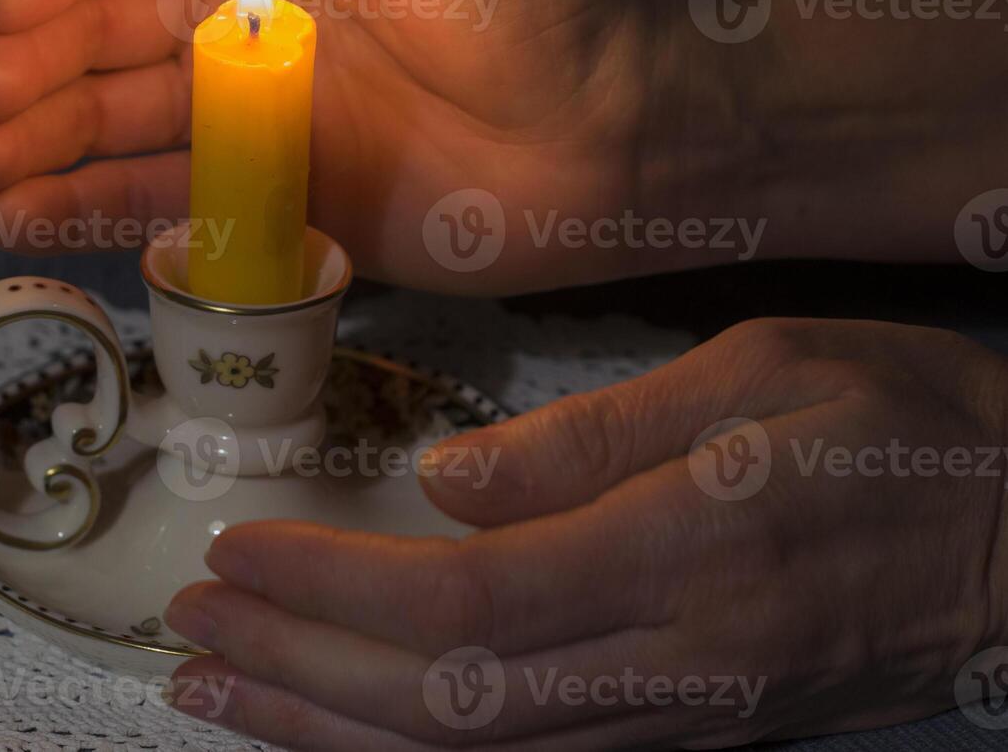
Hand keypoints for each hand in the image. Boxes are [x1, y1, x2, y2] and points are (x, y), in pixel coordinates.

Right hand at [0, 0, 704, 293]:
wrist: (625, 135)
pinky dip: (92, 214)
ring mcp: (256, 120)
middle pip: (102, 42)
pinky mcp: (276, 205)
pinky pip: (165, 207)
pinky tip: (22, 221)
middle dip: (25, 74)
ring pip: (117, 128)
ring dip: (36, 148)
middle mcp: (244, 23)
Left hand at [160, 318, 1007, 749]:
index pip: (463, 600)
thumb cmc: (899, 424)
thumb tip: (446, 482)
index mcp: (686, 556)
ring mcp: (678, 722)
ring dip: (328, 735)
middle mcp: (671, 667)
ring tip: (219, 694)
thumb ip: (596, 437)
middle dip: (298, 675)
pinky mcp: (688, 739)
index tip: (238, 553)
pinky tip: (338, 732)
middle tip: (188, 636)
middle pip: (443, 704)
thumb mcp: (759, 373)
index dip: (333, 589)